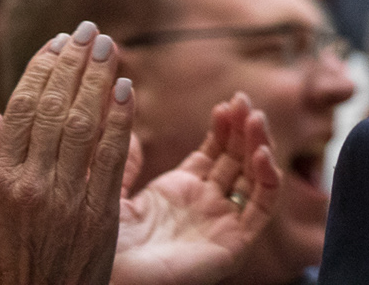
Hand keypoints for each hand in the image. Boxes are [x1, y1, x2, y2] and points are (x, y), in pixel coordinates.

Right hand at [0, 21, 131, 284]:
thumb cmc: (0, 266)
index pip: (21, 111)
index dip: (41, 72)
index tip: (56, 43)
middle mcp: (30, 184)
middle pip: (54, 108)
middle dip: (74, 64)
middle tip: (90, 30)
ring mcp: (66, 198)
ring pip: (84, 124)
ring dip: (99, 79)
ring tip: (110, 46)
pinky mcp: (99, 213)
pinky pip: (113, 155)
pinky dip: (120, 119)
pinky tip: (127, 89)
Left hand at [112, 93, 280, 284]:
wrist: (108, 280)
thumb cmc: (99, 245)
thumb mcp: (109, 192)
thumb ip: (124, 160)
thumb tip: (126, 123)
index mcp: (181, 190)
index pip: (214, 151)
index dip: (223, 126)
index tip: (225, 103)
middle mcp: (206, 204)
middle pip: (238, 158)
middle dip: (244, 128)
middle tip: (245, 100)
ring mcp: (222, 222)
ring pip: (255, 177)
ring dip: (260, 145)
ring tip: (256, 118)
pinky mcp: (235, 242)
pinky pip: (262, 208)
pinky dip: (268, 179)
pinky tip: (261, 154)